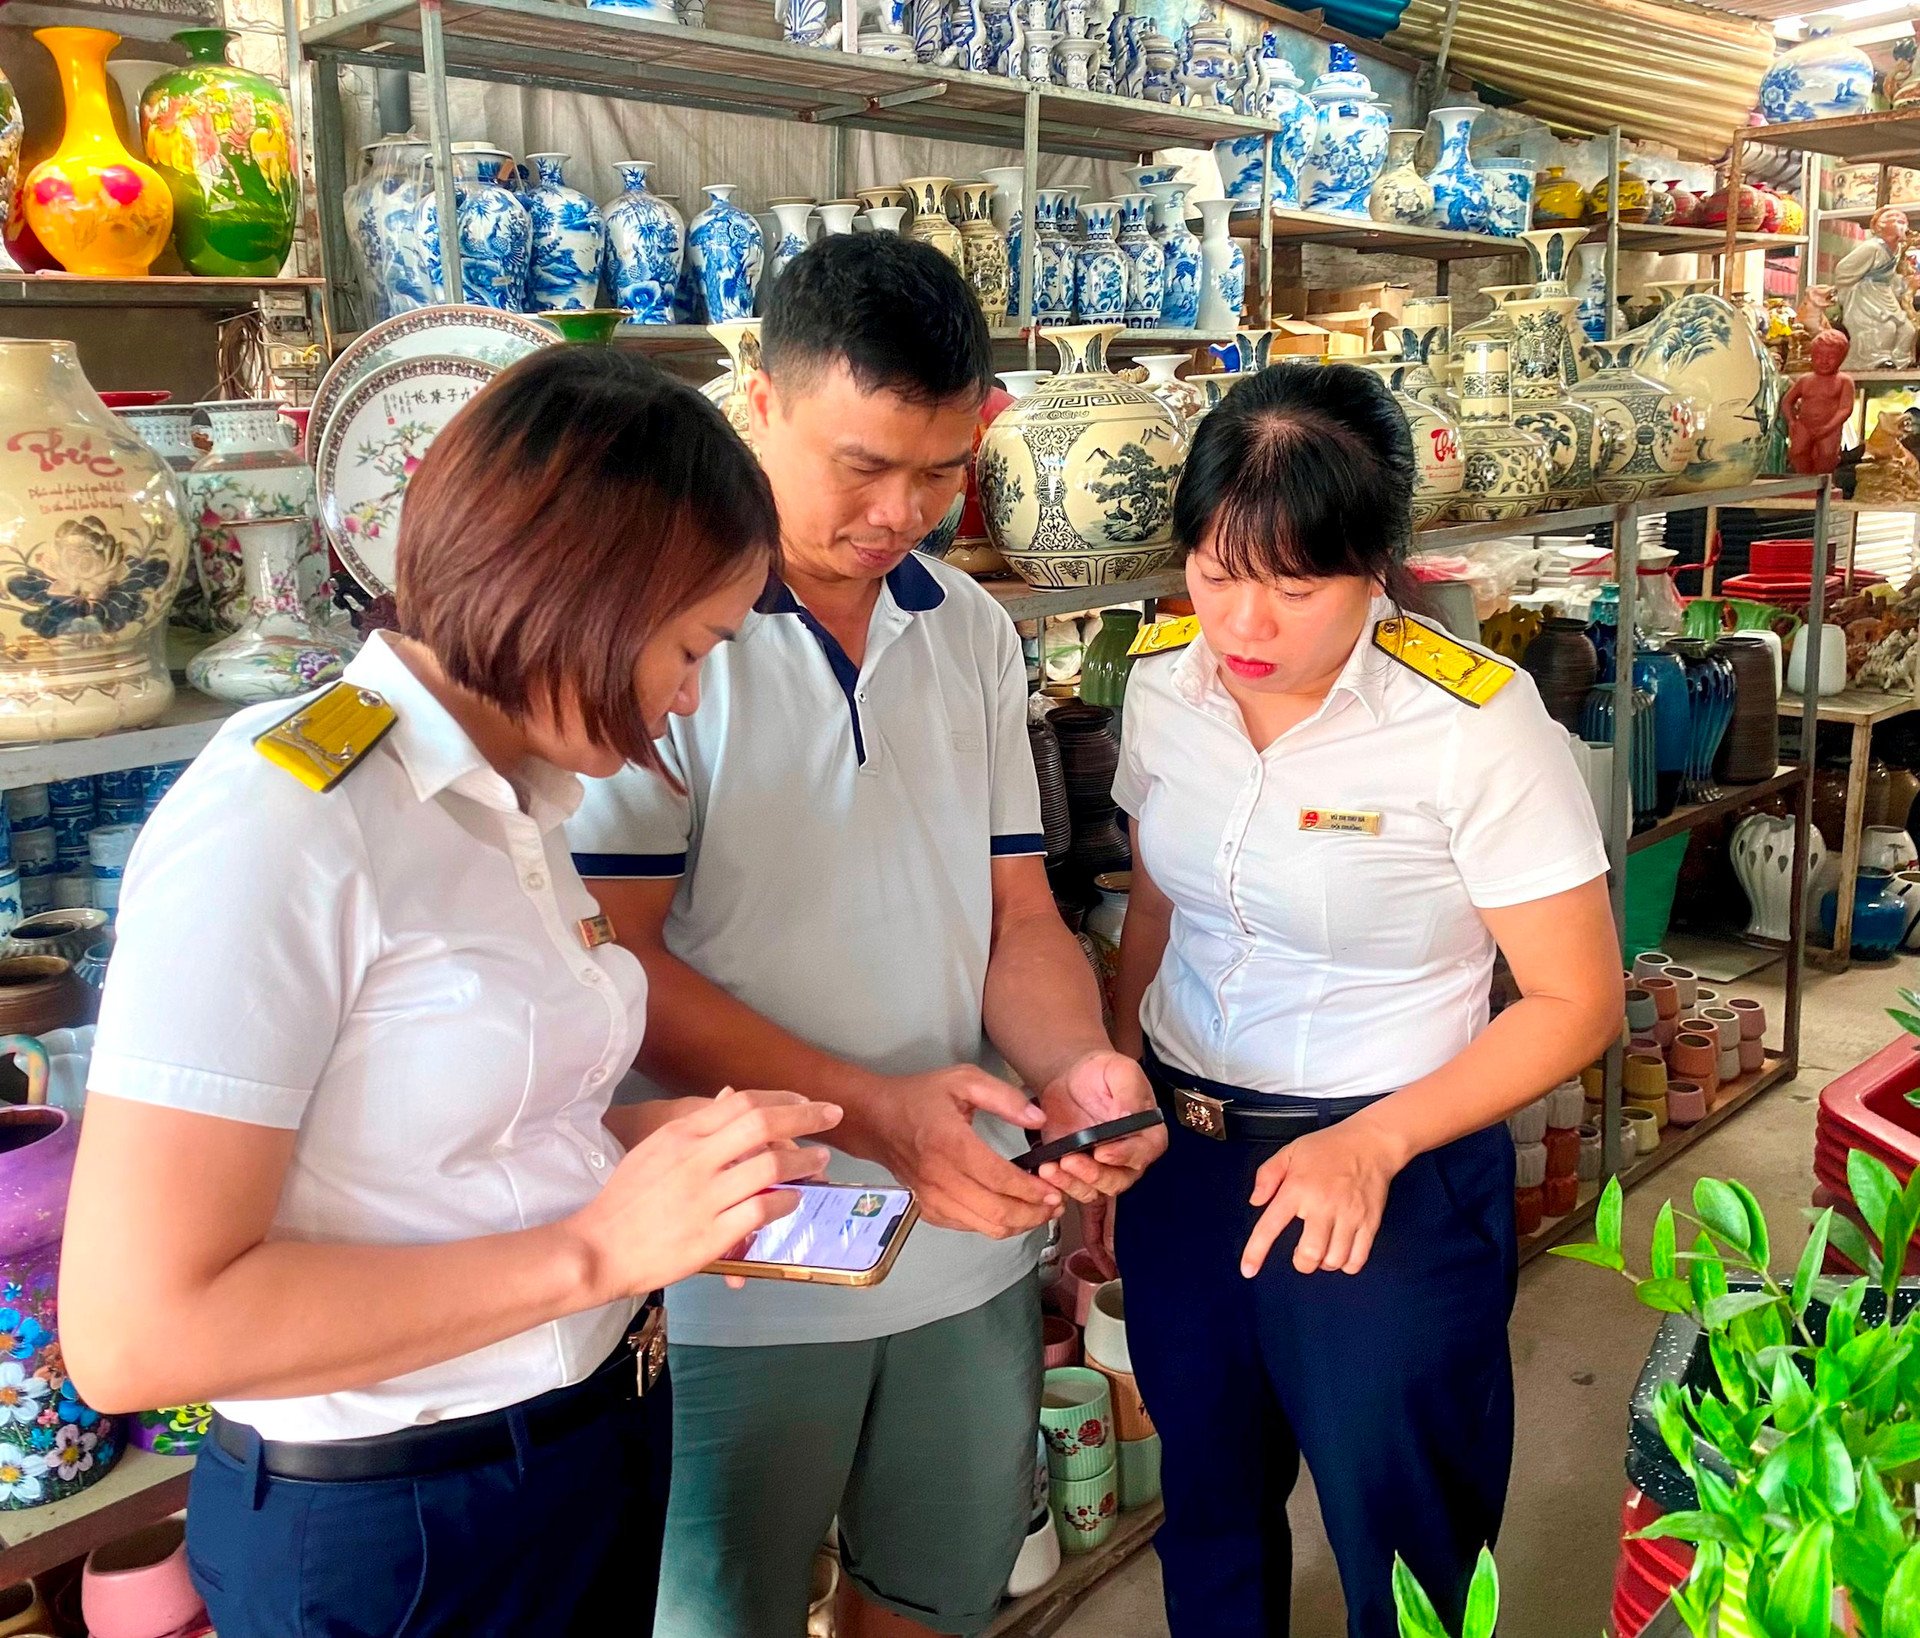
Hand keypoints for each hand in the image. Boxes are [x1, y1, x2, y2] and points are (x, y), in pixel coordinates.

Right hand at [568, 1088, 841, 1300]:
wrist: (597, 1249)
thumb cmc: (625, 1200)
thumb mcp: (655, 1149)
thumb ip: (696, 1125)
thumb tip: (731, 1095)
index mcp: (681, 1135)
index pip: (742, 1102)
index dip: (783, 1097)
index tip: (807, 1100)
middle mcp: (695, 1159)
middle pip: (763, 1123)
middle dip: (807, 1114)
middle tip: (833, 1115)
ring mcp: (704, 1197)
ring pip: (770, 1164)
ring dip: (804, 1161)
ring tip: (820, 1161)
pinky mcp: (712, 1235)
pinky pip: (762, 1209)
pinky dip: (786, 1200)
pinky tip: (794, 1199)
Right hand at [860, 1066, 1060, 1238]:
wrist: (876, 1119)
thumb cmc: (921, 1097)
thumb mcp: (964, 1079)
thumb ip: (1004, 1097)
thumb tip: (1039, 1119)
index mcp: (951, 1143)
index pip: (999, 1178)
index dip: (1032, 1190)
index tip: (1055, 1190)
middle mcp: (940, 1177)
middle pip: (997, 1212)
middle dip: (1034, 1214)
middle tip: (1055, 1206)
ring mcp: (932, 1198)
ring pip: (985, 1227)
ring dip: (1018, 1225)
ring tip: (1040, 1212)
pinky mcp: (928, 1210)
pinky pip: (968, 1228)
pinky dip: (994, 1225)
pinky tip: (1010, 1212)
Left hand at [1034, 1050, 1165, 1204]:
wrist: (1071, 1079)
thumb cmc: (1102, 1073)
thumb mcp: (1120, 1071)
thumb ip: (1128, 1093)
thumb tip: (1128, 1116)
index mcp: (1147, 1135)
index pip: (1142, 1153)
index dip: (1123, 1156)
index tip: (1102, 1152)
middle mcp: (1128, 1159)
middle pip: (1117, 1180)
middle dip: (1092, 1175)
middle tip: (1069, 1160)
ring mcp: (1103, 1170)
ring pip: (1093, 1191)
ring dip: (1071, 1184)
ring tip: (1050, 1168)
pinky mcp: (1077, 1174)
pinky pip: (1071, 1190)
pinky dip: (1058, 1188)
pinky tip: (1045, 1175)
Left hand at [1240, 1115, 1410, 1278]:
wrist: (1371, 1142)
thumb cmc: (1328, 1147)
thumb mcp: (1290, 1152)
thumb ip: (1267, 1176)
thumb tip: (1256, 1202)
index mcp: (1297, 1189)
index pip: (1271, 1226)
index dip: (1256, 1252)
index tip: (1248, 1270)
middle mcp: (1323, 1204)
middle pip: (1309, 1255)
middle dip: (1302, 1263)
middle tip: (1302, 1254)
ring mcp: (1349, 1215)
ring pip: (1334, 1260)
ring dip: (1324, 1264)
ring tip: (1323, 1251)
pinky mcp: (1370, 1222)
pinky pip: (1358, 1259)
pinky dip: (1347, 1265)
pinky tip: (1342, 1254)